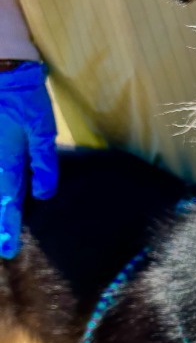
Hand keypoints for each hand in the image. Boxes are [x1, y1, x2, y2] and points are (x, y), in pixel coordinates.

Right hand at [0, 61, 57, 258]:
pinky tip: (2, 192)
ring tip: (2, 225)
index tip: (6, 250)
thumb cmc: (23, 93)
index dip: (6, 227)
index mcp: (4, 160)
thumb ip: (43, 162)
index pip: (7, 202)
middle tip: (1, 245)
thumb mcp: (41, 127)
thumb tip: (44, 193)